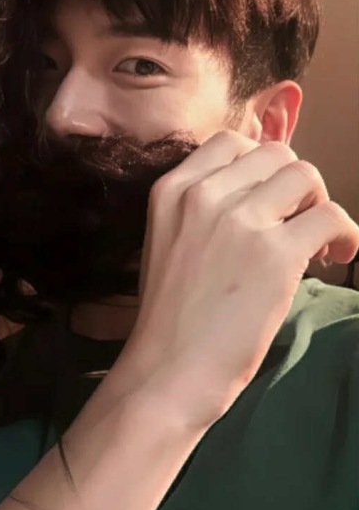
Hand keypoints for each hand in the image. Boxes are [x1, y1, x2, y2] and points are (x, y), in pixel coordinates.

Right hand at [120, 131, 358, 428]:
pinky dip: (345, 234)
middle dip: (294, 185)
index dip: (260, 166)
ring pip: (305, 175)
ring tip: (315, 243)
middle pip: (275, 154)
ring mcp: (239, 220)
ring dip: (319, 205)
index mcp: (171, 188)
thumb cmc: (170, 313)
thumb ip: (203, 207)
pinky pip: (331, 217)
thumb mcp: (168, 238)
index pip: (230, 143)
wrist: (169, 366)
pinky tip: (335, 258)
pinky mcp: (274, 253)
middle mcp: (203, 193)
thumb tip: (262, 192)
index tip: (269, 198)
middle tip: (296, 223)